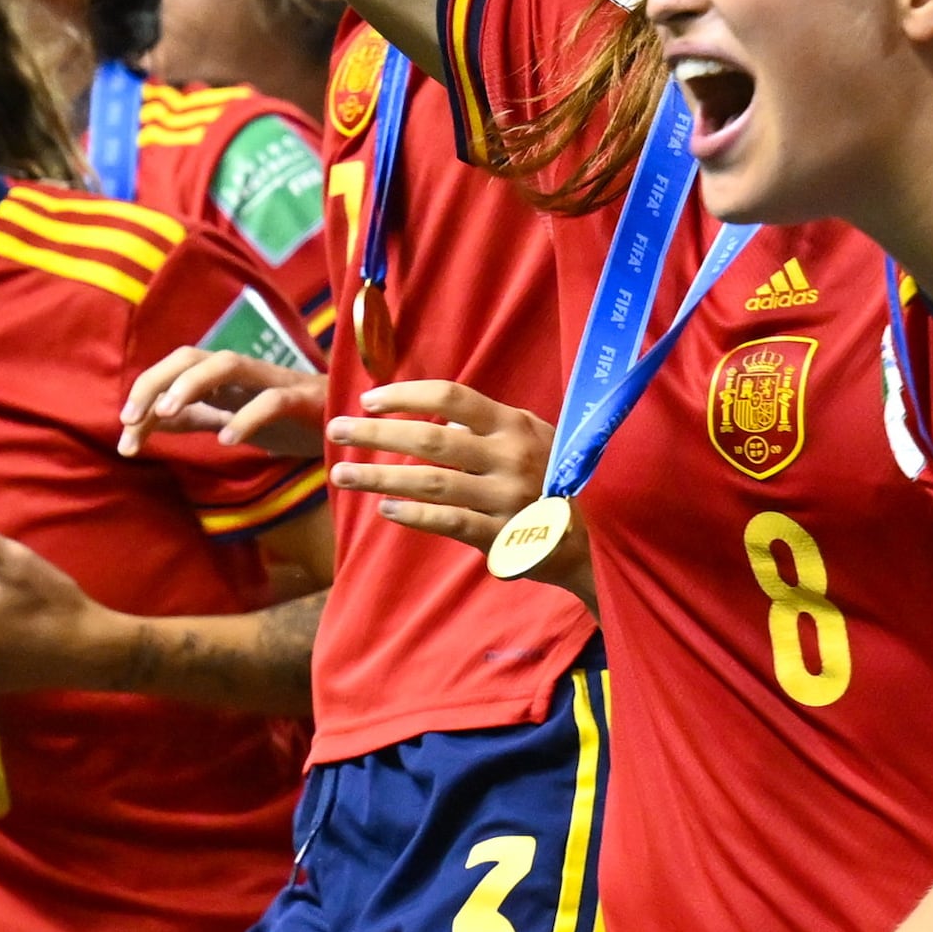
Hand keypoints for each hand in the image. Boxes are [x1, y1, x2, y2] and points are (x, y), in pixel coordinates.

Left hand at [122, 340, 324, 460]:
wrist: (348, 425)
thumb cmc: (287, 420)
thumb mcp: (230, 419)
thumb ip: (193, 417)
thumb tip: (144, 423)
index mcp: (225, 377)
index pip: (175, 368)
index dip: (145, 390)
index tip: (124, 428)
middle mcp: (244, 372)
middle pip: (193, 355)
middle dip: (157, 381)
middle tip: (132, 418)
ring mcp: (273, 381)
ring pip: (228, 364)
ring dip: (191, 385)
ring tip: (165, 414)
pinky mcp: (302, 401)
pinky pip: (271, 401)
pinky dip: (246, 418)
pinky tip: (226, 441)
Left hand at [327, 378, 556, 551]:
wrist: (597, 536)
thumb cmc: (556, 477)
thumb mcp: (534, 438)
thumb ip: (488, 426)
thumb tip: (436, 419)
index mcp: (513, 425)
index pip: (452, 396)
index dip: (406, 395)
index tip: (369, 400)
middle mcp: (509, 457)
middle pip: (431, 438)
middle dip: (377, 433)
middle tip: (335, 431)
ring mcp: (505, 498)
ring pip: (431, 482)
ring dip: (381, 476)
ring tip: (342, 474)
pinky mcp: (502, 536)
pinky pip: (449, 522)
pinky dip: (415, 515)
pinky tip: (385, 508)